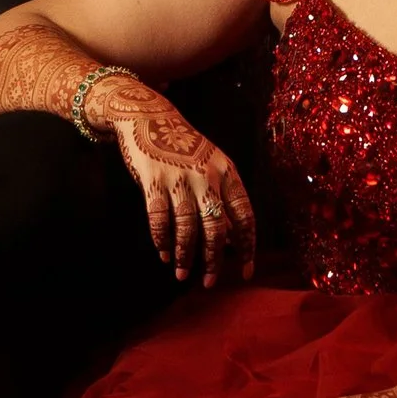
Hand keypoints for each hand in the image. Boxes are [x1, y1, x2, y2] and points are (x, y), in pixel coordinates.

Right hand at [91, 81, 256, 288]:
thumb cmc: (184, 147)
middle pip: (216, 226)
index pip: (245, 215)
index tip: (246, 271)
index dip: (247, 247)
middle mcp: (207, 175)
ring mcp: (180, 176)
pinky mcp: (154, 179)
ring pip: (188, 226)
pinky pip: (160, 217)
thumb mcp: (212, 165)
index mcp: (228, 172)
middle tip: (209, 282)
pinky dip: (162, 239)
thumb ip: (223, 198)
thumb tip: (235, 240)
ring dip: (186, 255)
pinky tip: (164, 254)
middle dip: (213, 259)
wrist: (149, 115)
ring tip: (182, 275)